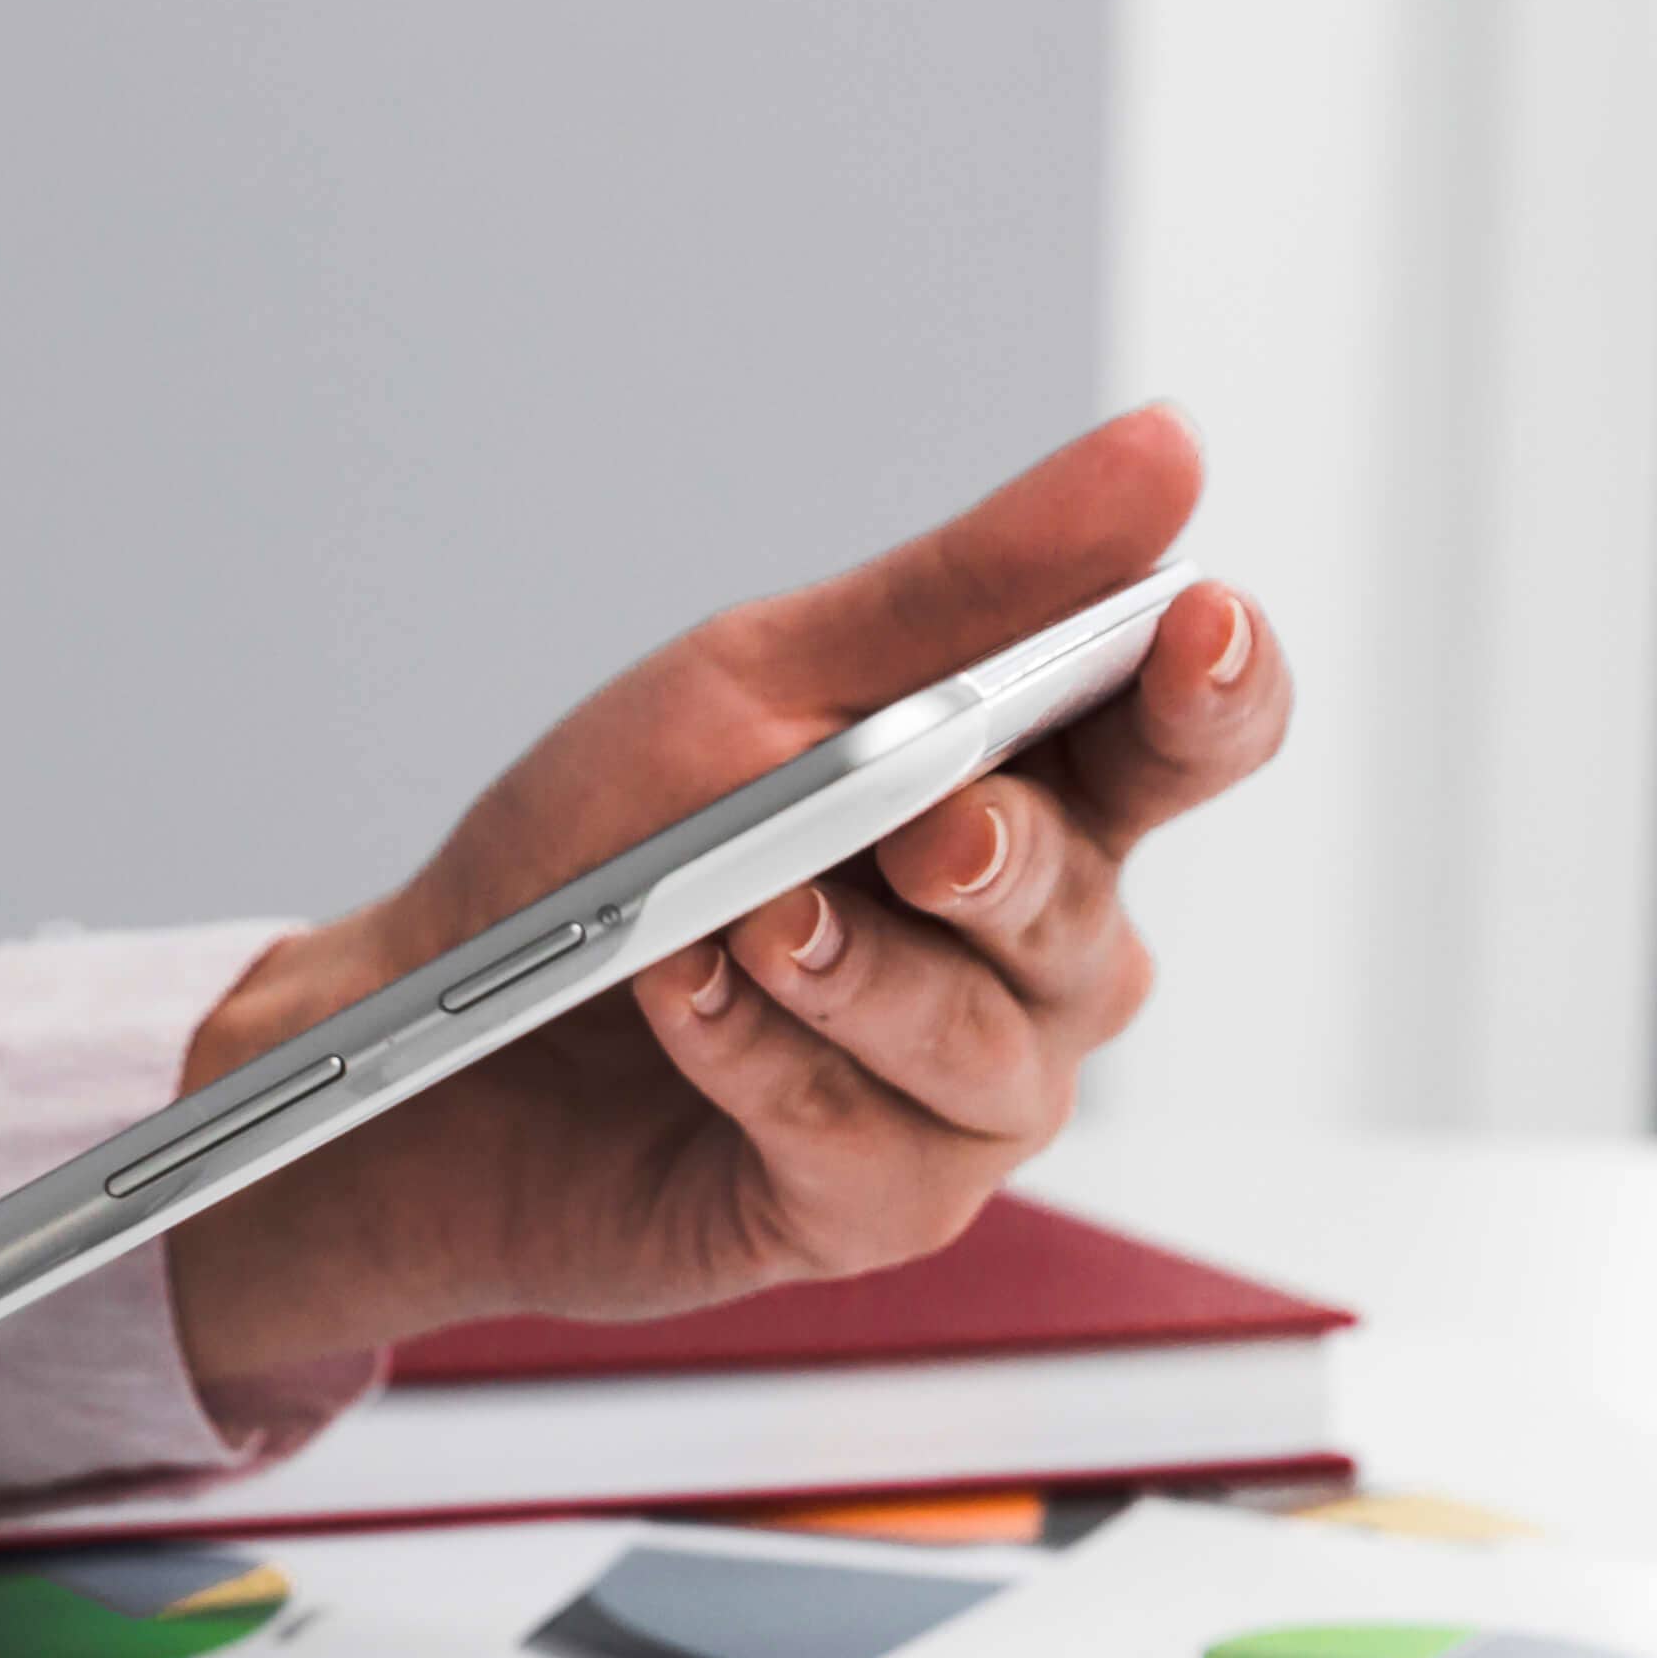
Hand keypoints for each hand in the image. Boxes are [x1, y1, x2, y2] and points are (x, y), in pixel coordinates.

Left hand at [163, 406, 1288, 1395]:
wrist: (435, 1032)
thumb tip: (1164, 453)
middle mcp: (1033, 955)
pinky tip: (681, 998)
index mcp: (1034, 797)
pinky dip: (759, 1055)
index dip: (1221, 688)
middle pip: (1088, 903)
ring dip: (852, 970)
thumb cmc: (601, 851)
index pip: (1195, 738)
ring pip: (982, 1038)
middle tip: (917, 833)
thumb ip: (964, 592)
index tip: (1195, 627)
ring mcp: (966, 1091)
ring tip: (736, 919)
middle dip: (998, 859)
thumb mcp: (757, 684)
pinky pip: (863, 1137)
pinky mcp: (873, 1203)